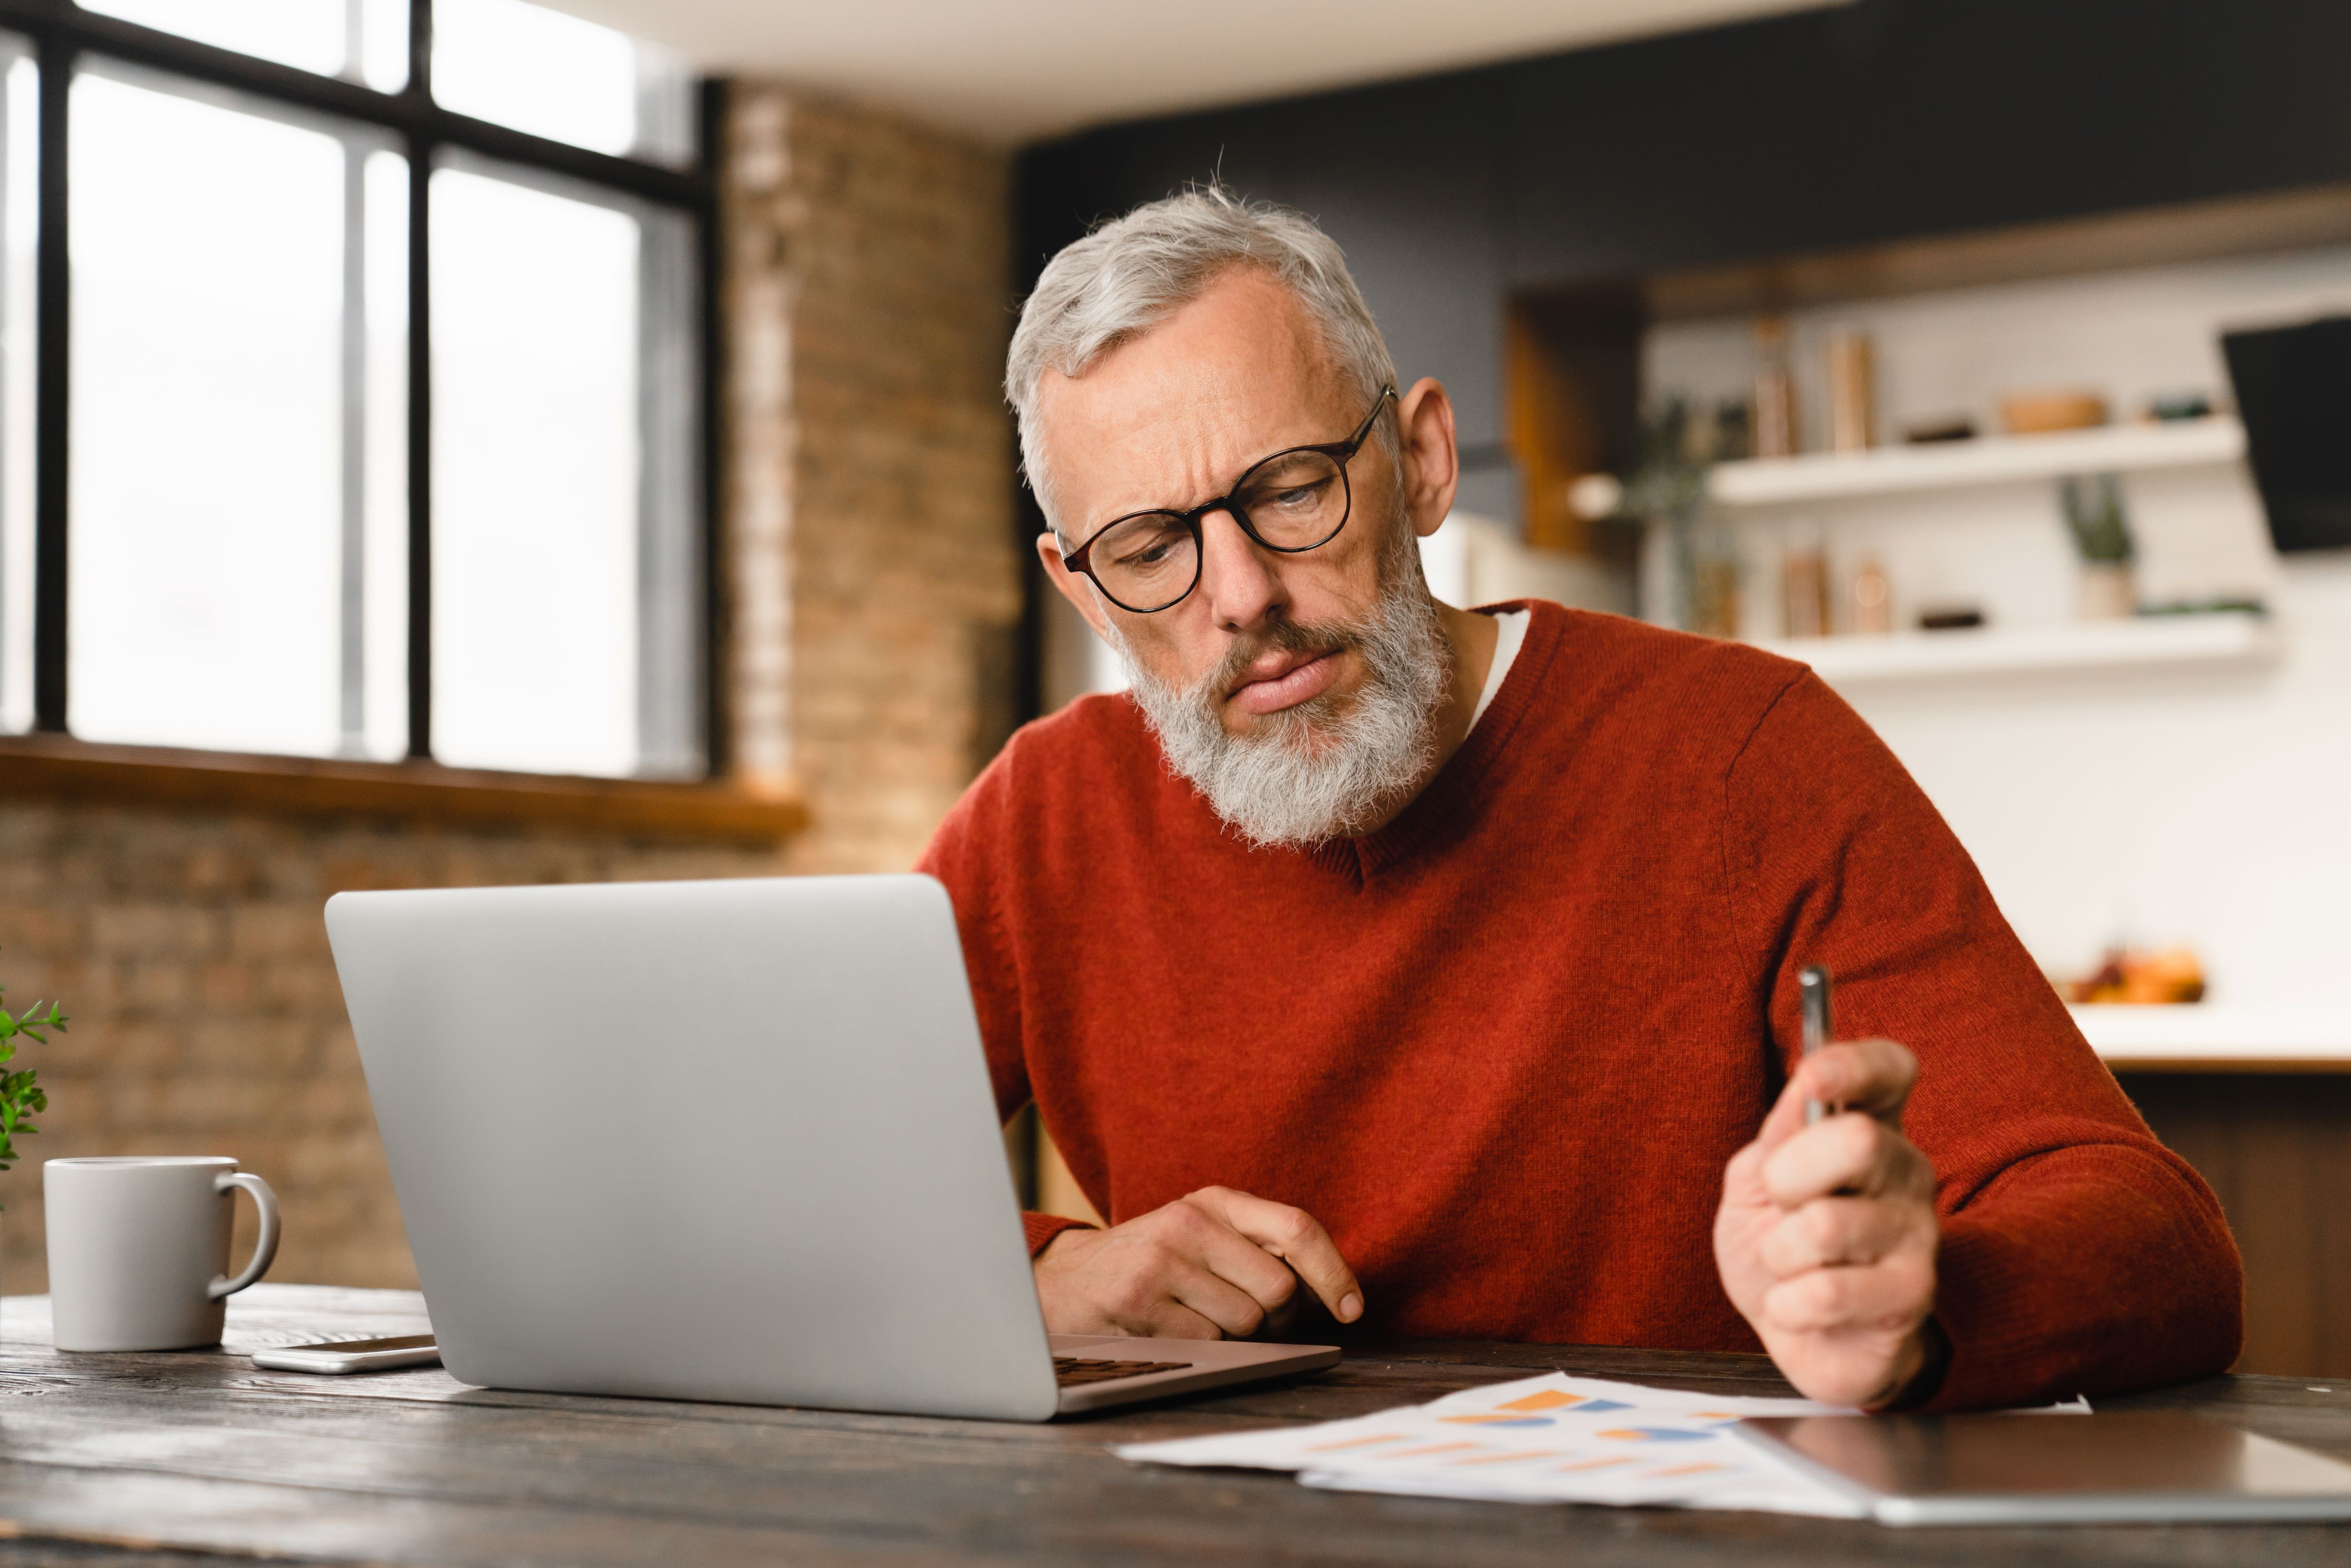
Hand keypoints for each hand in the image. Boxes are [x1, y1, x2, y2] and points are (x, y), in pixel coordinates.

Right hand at [1034, 1186, 1364, 1338]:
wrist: (1068, 1282)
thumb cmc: (1154, 1265)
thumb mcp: (1203, 1237)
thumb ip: (1259, 1249)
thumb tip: (1330, 1293)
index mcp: (1215, 1201)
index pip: (1296, 1229)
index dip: (1334, 1273)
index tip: (1352, 1308)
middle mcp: (1190, 1222)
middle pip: (1279, 1289)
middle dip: (1276, 1319)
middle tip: (1247, 1318)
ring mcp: (1162, 1260)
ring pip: (1247, 1323)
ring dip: (1235, 1336)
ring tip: (1198, 1318)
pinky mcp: (1139, 1300)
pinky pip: (1209, 1344)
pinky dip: (1202, 1349)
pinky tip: (1172, 1330)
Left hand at [1714, 1038, 1939, 1407]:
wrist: (1796, 1334)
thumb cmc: (1779, 1245)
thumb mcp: (1755, 1182)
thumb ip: (1778, 1135)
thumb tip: (1805, 1089)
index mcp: (1870, 1127)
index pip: (1890, 1070)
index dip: (1855, 1065)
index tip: (1812, 1076)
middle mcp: (1906, 1172)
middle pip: (1859, 1140)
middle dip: (1788, 1175)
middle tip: (1780, 1205)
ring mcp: (1918, 1234)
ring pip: (1827, 1225)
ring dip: (1780, 1251)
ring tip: (1789, 1265)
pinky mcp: (1913, 1296)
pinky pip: (1826, 1292)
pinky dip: (1786, 1304)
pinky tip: (1797, 1307)